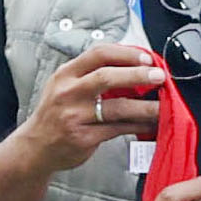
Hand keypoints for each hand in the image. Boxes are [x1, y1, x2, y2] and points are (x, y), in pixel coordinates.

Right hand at [12, 44, 162, 173]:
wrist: (36, 146)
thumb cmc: (57, 113)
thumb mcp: (66, 86)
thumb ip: (93, 75)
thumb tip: (136, 67)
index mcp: (66, 74)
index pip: (98, 54)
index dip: (125, 54)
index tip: (147, 57)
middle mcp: (68, 92)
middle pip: (106, 77)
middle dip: (137, 75)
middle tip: (160, 76)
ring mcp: (75, 116)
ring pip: (117, 108)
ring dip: (146, 106)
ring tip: (164, 105)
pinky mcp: (84, 137)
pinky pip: (119, 129)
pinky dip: (139, 125)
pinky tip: (152, 123)